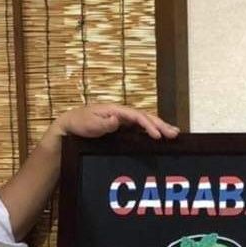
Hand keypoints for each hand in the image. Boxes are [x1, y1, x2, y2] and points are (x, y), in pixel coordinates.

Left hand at [48, 104, 179, 139]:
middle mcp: (122, 113)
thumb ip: (103, 123)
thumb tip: (117, 120)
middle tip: (174, 133)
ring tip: (174, 133)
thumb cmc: (79, 123)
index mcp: (116, 110)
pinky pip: (140, 127)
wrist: (70, 126)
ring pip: (145, 121)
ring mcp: (123, 119)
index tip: (157, 135)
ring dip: (159, 126)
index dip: (148, 125)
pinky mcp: (122, 126)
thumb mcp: (88, 123)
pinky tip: (159, 135)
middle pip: (145, 117)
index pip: (137, 116)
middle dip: (160, 124)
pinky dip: (151, 130)